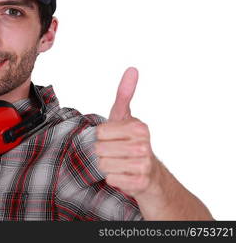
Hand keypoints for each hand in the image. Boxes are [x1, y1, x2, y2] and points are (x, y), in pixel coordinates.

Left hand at [95, 67, 161, 197]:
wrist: (151, 176)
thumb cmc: (132, 143)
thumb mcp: (125, 117)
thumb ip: (124, 94)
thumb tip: (132, 69)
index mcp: (139, 127)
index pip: (99, 132)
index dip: (103, 137)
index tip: (116, 139)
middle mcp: (144, 145)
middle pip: (99, 149)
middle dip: (104, 153)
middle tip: (118, 154)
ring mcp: (144, 165)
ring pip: (103, 165)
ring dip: (108, 166)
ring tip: (121, 164)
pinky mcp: (140, 183)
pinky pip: (111, 179)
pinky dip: (114, 179)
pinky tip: (125, 176)